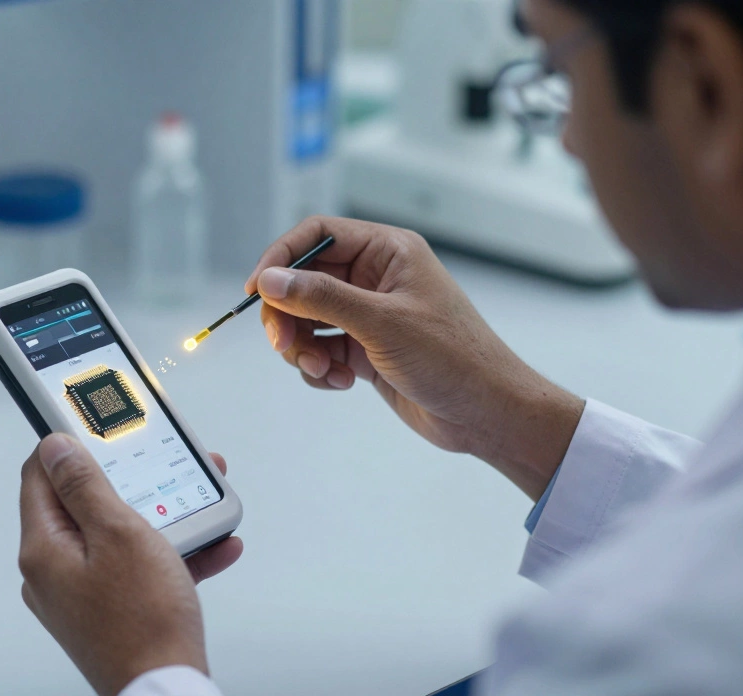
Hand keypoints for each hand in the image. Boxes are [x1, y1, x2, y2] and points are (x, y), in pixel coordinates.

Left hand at [18, 434, 242, 695]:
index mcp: (43, 549)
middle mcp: (53, 572)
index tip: (99, 430)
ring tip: (198, 507)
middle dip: (133, 481)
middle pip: (84, 505)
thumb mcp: (119, 533)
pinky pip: (136, 567)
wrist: (165, 690)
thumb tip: (56, 447)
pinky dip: (169, 553)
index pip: (41, 476)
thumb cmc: (143, 622)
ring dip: (160, 516)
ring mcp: (79, 594)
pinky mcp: (107, 611)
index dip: (69, 447)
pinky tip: (209, 548)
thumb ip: (85, 486)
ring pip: (117, 536)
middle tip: (164, 467)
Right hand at [246, 216, 583, 499]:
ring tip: (324, 370)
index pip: (317, 235)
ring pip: (308, 319)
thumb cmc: (452, 358)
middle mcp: (376, 277)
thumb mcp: (381, 322)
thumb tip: (271, 280)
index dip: (281, 258)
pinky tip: (342, 382)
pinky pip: (322, 348)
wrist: (486, 413)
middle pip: (304, 280)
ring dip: (303, 347)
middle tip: (283, 344)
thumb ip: (321, 298)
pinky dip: (320, 367)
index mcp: (388, 251)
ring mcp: (369, 314)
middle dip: (288, 314)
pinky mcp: (366, 349)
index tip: (256, 290)